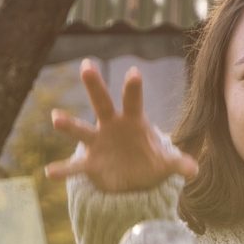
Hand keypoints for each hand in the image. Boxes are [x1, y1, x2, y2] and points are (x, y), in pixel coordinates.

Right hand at [43, 60, 199, 193]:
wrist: (134, 179)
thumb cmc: (150, 161)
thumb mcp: (166, 163)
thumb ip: (179, 163)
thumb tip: (194, 170)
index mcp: (132, 120)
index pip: (133, 101)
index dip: (133, 88)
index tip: (134, 72)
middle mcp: (111, 126)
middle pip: (101, 103)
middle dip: (94, 86)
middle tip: (87, 65)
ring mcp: (98, 143)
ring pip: (81, 130)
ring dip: (69, 124)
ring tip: (55, 118)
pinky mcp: (90, 164)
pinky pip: (75, 166)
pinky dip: (63, 170)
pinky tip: (50, 172)